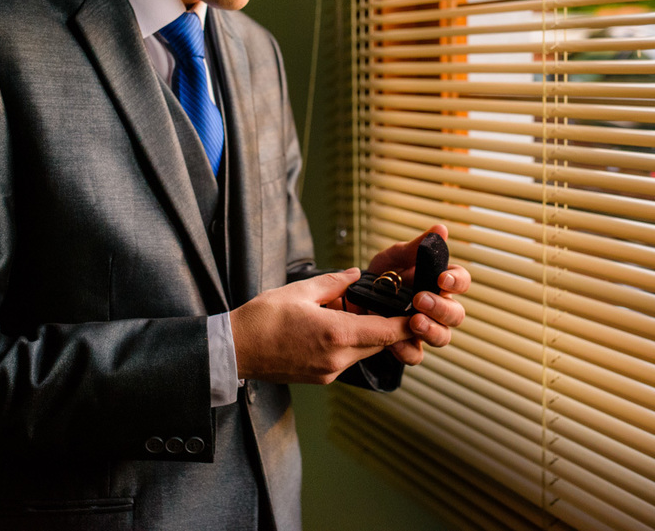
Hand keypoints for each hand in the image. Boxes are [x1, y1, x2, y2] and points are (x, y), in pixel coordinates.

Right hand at [230, 269, 413, 383]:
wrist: (235, 350)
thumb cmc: (262, 318)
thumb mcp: (299, 290)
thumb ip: (333, 283)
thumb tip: (356, 275)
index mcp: (336, 334)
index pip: (387, 332)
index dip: (407, 323)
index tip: (420, 313)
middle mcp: (337, 359)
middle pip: (379, 343)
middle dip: (386, 326)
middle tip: (386, 305)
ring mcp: (329, 373)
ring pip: (364, 352)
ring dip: (366, 335)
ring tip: (351, 313)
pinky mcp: (320, 379)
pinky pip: (347, 360)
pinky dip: (349, 344)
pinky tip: (334, 328)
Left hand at [363, 224, 469, 365]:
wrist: (353, 300)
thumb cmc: (381, 276)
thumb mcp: (393, 258)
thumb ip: (415, 248)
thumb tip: (440, 230)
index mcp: (438, 283)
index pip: (461, 281)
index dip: (457, 281)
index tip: (442, 278)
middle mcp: (437, 308)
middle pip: (456, 314)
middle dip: (441, 308)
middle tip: (420, 300)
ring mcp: (425, 329)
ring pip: (443, 337)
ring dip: (432, 330)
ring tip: (414, 321)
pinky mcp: (408, 347)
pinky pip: (416, 355)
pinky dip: (407, 350)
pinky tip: (395, 342)